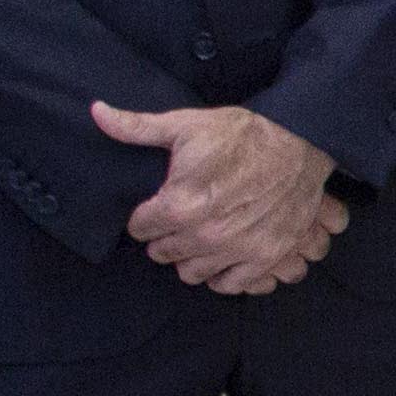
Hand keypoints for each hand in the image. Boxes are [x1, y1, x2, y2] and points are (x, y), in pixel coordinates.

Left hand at [95, 100, 343, 293]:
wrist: (300, 142)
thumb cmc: (242, 134)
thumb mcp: (186, 125)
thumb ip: (136, 127)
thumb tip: (95, 111)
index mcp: (179, 205)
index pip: (141, 228)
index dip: (145, 216)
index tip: (156, 208)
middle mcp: (205, 234)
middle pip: (163, 253)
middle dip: (165, 237)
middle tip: (178, 221)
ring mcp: (237, 249)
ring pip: (192, 273)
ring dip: (191, 258)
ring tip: (198, 239)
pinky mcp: (265, 256)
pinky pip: (231, 284)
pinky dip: (223, 275)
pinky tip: (222, 256)